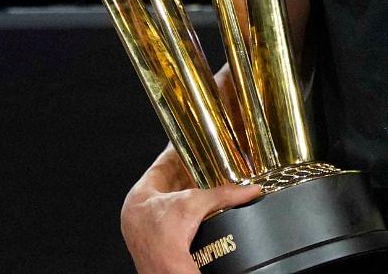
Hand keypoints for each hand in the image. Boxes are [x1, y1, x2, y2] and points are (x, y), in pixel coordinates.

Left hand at [121, 154, 262, 273]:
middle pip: (172, 183)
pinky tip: (213, 206)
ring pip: (180, 201)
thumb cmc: (162, 245)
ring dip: (198, 192)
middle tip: (211, 159)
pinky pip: (186, 218)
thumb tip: (248, 189)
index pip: (160, 166)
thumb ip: (222, 193)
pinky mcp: (168, 242)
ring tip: (216, 179)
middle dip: (193, 172)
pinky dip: (200, 211)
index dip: (178, 151)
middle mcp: (143, 213)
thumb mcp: (192, 205)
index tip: (192, 141)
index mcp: (138, 198)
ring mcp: (154, 229)